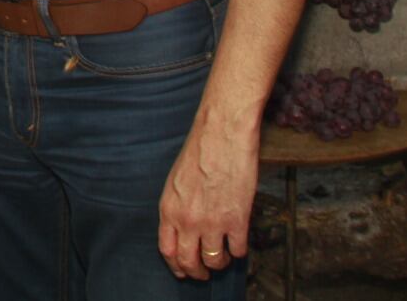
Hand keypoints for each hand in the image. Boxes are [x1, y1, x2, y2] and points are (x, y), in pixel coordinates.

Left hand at [157, 118, 257, 279]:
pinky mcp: (238, 219)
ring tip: (224, 257)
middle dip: (197, 273)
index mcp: (169, 209)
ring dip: (220, 263)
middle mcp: (187, 220)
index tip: (184, 270)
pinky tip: (239, 243)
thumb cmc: (200, 150)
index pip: (167, 250)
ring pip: (214, 260)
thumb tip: (184, 228)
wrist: (222, 132)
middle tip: (205, 273)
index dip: (176, 265)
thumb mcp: (176, 180)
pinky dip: (239, 251)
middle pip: (189, 262)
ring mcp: (213, 222)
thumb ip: (178, 207)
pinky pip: (238, 249)